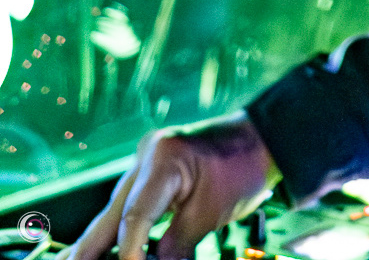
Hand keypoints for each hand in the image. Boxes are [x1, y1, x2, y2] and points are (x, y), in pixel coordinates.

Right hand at [66, 119, 274, 259]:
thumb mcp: (210, 213)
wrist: (265, 137)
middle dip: (87, 249)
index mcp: (161, 159)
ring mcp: (147, 162)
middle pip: (111, 213)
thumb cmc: (244, 167)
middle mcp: (146, 157)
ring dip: (95, 242)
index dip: (129, 253)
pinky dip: (117, 230)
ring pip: (114, 210)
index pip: (133, 217)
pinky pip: (129, 205)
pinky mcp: (154, 171)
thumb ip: (175, 245)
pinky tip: (99, 251)